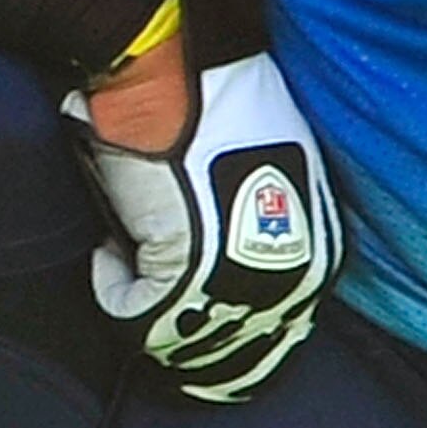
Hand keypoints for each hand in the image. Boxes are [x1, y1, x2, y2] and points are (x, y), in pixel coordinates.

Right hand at [61, 0, 341, 402]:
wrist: (173, 73)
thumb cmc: (214, 111)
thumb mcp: (269, 177)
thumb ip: (264, 238)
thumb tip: (229, 292)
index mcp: (317, 256)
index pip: (271, 341)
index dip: (216, 341)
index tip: (179, 325)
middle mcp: (290, 282)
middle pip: (226, 354)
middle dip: (178, 338)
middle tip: (143, 310)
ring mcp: (241, 282)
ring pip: (178, 344)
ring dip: (142, 307)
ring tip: (125, 258)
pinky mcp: (184, 273)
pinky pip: (133, 318)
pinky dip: (110, 286)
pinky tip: (109, 247)